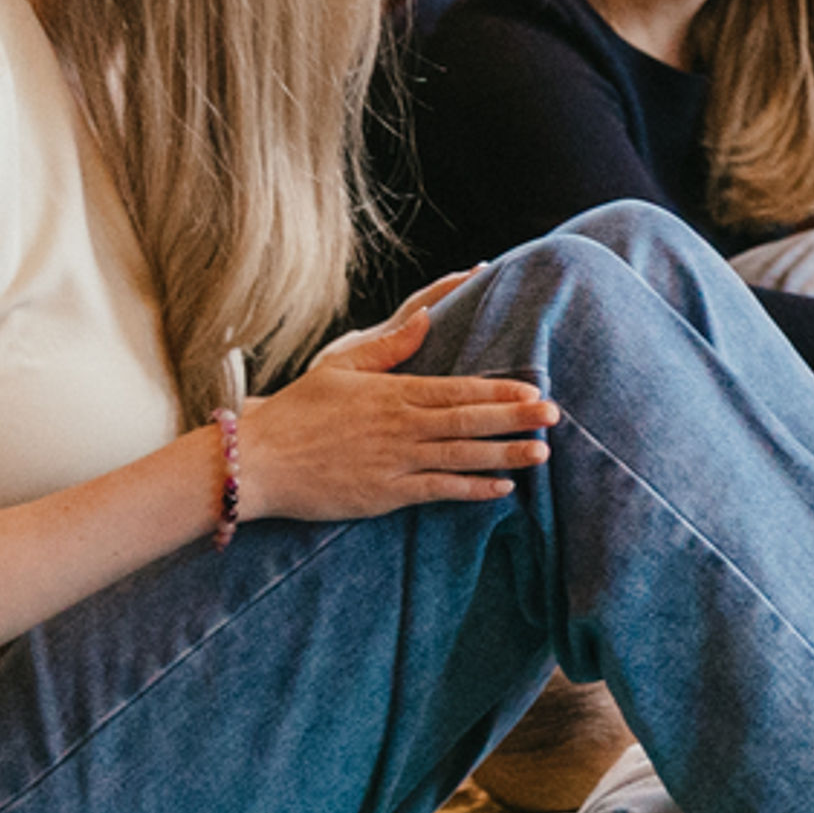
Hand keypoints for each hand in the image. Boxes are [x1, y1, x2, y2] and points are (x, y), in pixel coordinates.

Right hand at [231, 279, 556, 524]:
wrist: (258, 461)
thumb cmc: (296, 412)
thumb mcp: (340, 368)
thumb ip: (388, 347)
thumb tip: (426, 318)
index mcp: (393, 394)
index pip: (457, 391)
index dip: (498, 392)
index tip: (533, 390)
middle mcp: (400, 427)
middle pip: (468, 422)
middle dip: (515, 419)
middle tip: (555, 416)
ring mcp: (394, 462)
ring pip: (460, 457)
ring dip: (504, 455)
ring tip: (542, 453)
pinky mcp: (385, 494)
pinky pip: (437, 491)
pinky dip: (471, 490)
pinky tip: (502, 489)